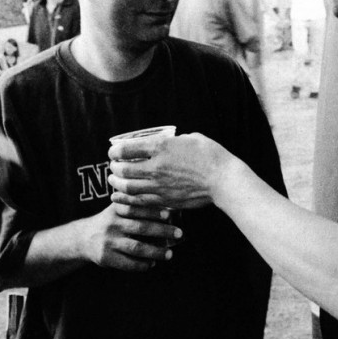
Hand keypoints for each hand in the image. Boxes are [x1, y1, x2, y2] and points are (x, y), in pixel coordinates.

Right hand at [78, 203, 181, 270]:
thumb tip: (168, 210)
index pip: (136, 208)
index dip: (152, 211)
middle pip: (140, 227)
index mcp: (115, 209)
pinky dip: (142, 265)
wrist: (83, 238)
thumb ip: (135, 207)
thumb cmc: (109, 222)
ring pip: (136, 247)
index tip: (169, 214)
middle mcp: (111, 224)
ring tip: (169, 255)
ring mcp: (108, 242)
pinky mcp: (106, 257)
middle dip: (161, 231)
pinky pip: (128, 263)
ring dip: (156, 252)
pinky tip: (152, 264)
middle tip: (179, 233)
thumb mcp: (117, 209)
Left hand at [107, 133, 235, 209]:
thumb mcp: (191, 138)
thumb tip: (169, 141)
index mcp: (161, 147)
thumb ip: (174, 140)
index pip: (126, 149)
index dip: (115, 151)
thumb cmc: (211, 156)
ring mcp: (160, 186)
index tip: (113, 152)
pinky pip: (141, 200)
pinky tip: (125, 196)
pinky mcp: (166, 200)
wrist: (224, 180)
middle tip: (113, 168)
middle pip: (123, 170)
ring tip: (114, 182)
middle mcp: (156, 167)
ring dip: (117, 185)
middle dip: (114, 169)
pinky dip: (129, 198)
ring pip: (128, 188)